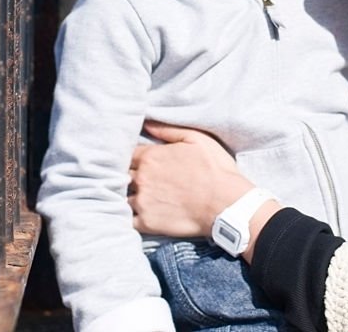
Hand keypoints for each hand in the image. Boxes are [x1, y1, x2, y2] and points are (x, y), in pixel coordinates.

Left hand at [129, 122, 254, 236]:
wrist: (227, 204)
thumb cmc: (215, 170)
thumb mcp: (196, 139)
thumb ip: (168, 131)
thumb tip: (147, 123)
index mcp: (151, 157)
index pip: (126, 154)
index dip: (132, 157)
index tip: (137, 161)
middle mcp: (141, 178)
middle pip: (121, 175)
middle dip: (126, 175)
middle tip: (137, 179)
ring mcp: (142, 202)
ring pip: (121, 197)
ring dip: (128, 196)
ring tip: (139, 197)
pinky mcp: (147, 223)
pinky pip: (127, 219)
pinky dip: (129, 217)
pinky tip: (137, 214)